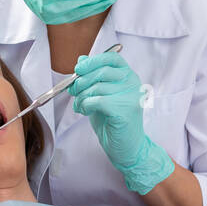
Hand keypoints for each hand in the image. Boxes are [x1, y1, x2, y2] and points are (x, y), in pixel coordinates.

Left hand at [68, 50, 172, 193]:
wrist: (126, 147)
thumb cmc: (113, 122)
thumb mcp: (100, 95)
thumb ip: (93, 78)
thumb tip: (81, 60)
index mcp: (129, 76)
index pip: (112, 58)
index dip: (93, 61)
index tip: (78, 69)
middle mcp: (133, 84)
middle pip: (102, 72)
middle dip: (82, 82)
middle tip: (74, 92)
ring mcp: (131, 96)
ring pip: (97, 88)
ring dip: (82, 97)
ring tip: (80, 106)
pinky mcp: (125, 110)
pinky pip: (97, 101)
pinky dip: (86, 105)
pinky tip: (85, 111)